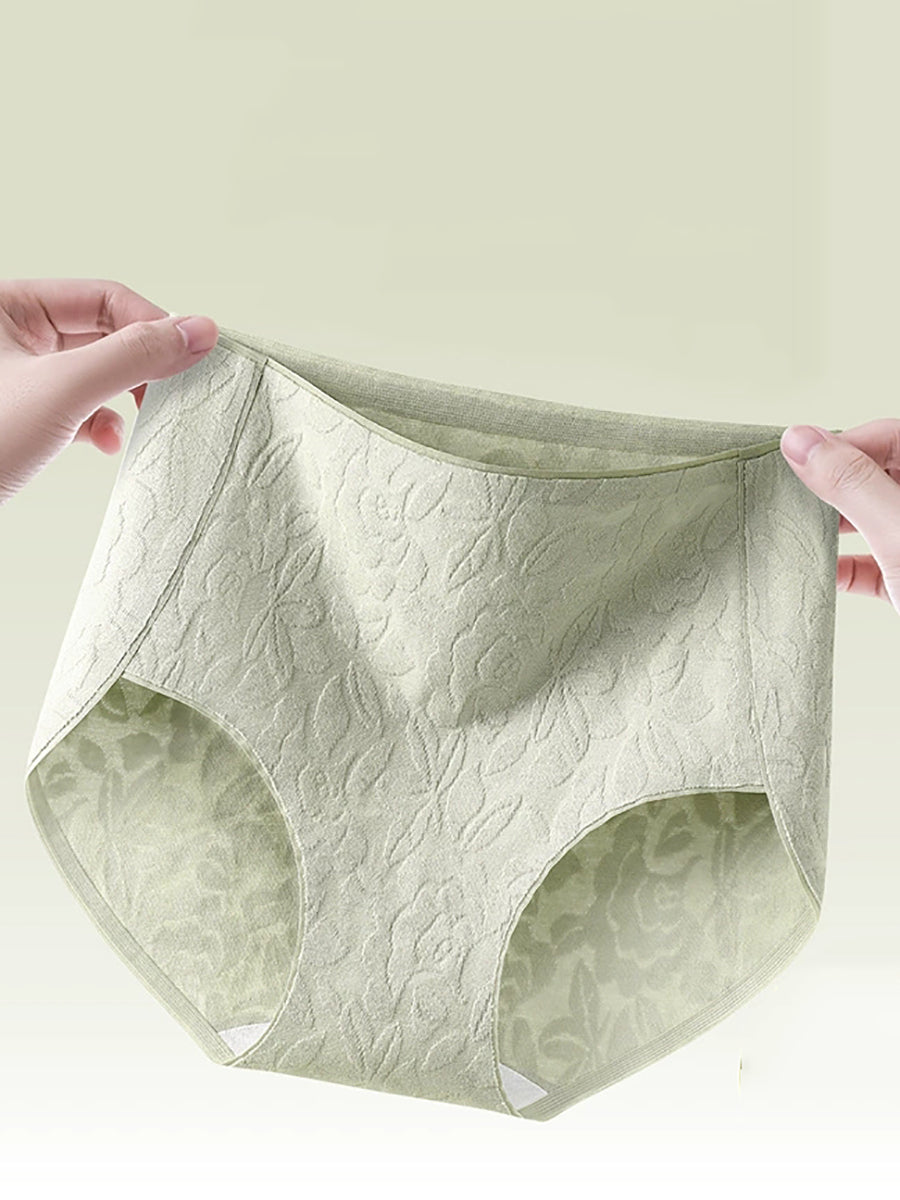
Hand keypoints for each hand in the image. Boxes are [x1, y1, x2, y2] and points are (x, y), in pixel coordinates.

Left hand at [0, 277, 217, 505]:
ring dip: (125, 398)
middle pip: (103, 333)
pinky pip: (77, 407)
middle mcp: (10, 334)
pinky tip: (109, 442)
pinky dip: (102, 424)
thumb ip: (133, 357)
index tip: (194, 356)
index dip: (152, 325)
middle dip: (141, 366)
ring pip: (94, 373)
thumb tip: (198, 331)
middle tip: (175, 389)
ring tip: (146, 418)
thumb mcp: (63, 391)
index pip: (104, 298)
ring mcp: (17, 376)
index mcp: (7, 305)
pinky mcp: (22, 416)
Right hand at [780, 420, 899, 609]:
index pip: (888, 435)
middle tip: (794, 497)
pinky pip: (878, 564)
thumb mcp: (898, 531)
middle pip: (877, 475)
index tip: (797, 463)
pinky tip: (825, 574)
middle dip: (834, 487)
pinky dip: (849, 567)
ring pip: (875, 519)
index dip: (841, 444)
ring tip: (802, 533)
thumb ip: (851, 482)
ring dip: (837, 527)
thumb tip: (801, 440)